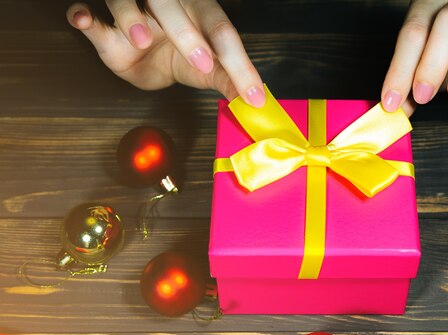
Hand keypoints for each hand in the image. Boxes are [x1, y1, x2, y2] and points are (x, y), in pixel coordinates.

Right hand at [66, 0, 264, 105]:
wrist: (147, 53)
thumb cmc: (180, 54)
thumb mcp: (208, 68)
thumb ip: (228, 79)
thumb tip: (254, 101)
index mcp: (199, 13)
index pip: (222, 32)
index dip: (238, 63)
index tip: (252, 95)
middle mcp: (167, 7)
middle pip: (174, 10)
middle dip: (188, 34)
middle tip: (203, 62)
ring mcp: (134, 12)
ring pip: (127, 3)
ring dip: (132, 17)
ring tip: (142, 39)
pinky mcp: (106, 29)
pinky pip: (89, 13)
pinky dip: (84, 15)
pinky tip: (83, 19)